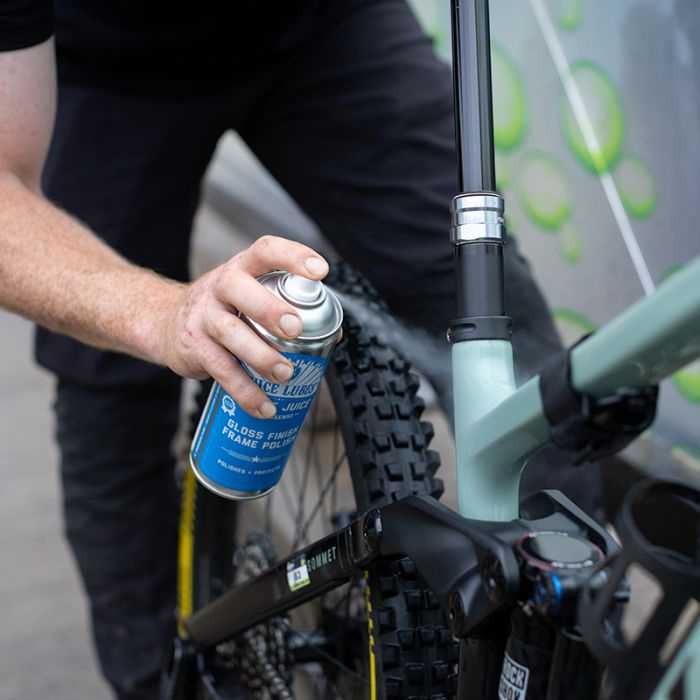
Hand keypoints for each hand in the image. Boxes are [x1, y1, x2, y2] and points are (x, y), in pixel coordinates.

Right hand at [161, 236, 328, 417]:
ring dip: (261, 356)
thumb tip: (332, 334)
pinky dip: (245, 391)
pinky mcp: (195, 348)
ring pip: (230, 333)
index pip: (266, 251)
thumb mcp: (250, 296)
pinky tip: (264, 406)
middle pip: (240, 289)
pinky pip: (222, 370)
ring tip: (286, 374)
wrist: (166, 322)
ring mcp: (204, 316)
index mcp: (243, 268)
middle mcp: (220, 286)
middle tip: (294, 328)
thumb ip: (287, 307)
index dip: (293, 256)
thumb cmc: (225, 308)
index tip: (320, 270)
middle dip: (270, 308)